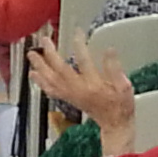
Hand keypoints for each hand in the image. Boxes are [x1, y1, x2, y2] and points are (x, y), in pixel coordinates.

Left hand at [25, 32, 135, 149]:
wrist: (114, 124)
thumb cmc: (120, 105)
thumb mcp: (124, 86)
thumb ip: (115, 68)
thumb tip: (109, 50)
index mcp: (94, 85)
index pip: (84, 62)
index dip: (79, 45)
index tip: (77, 32)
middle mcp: (79, 90)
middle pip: (60, 71)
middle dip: (51, 55)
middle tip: (44, 41)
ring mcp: (71, 95)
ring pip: (51, 80)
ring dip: (40, 67)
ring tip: (32, 54)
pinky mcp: (68, 99)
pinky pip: (50, 90)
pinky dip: (41, 82)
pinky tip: (34, 74)